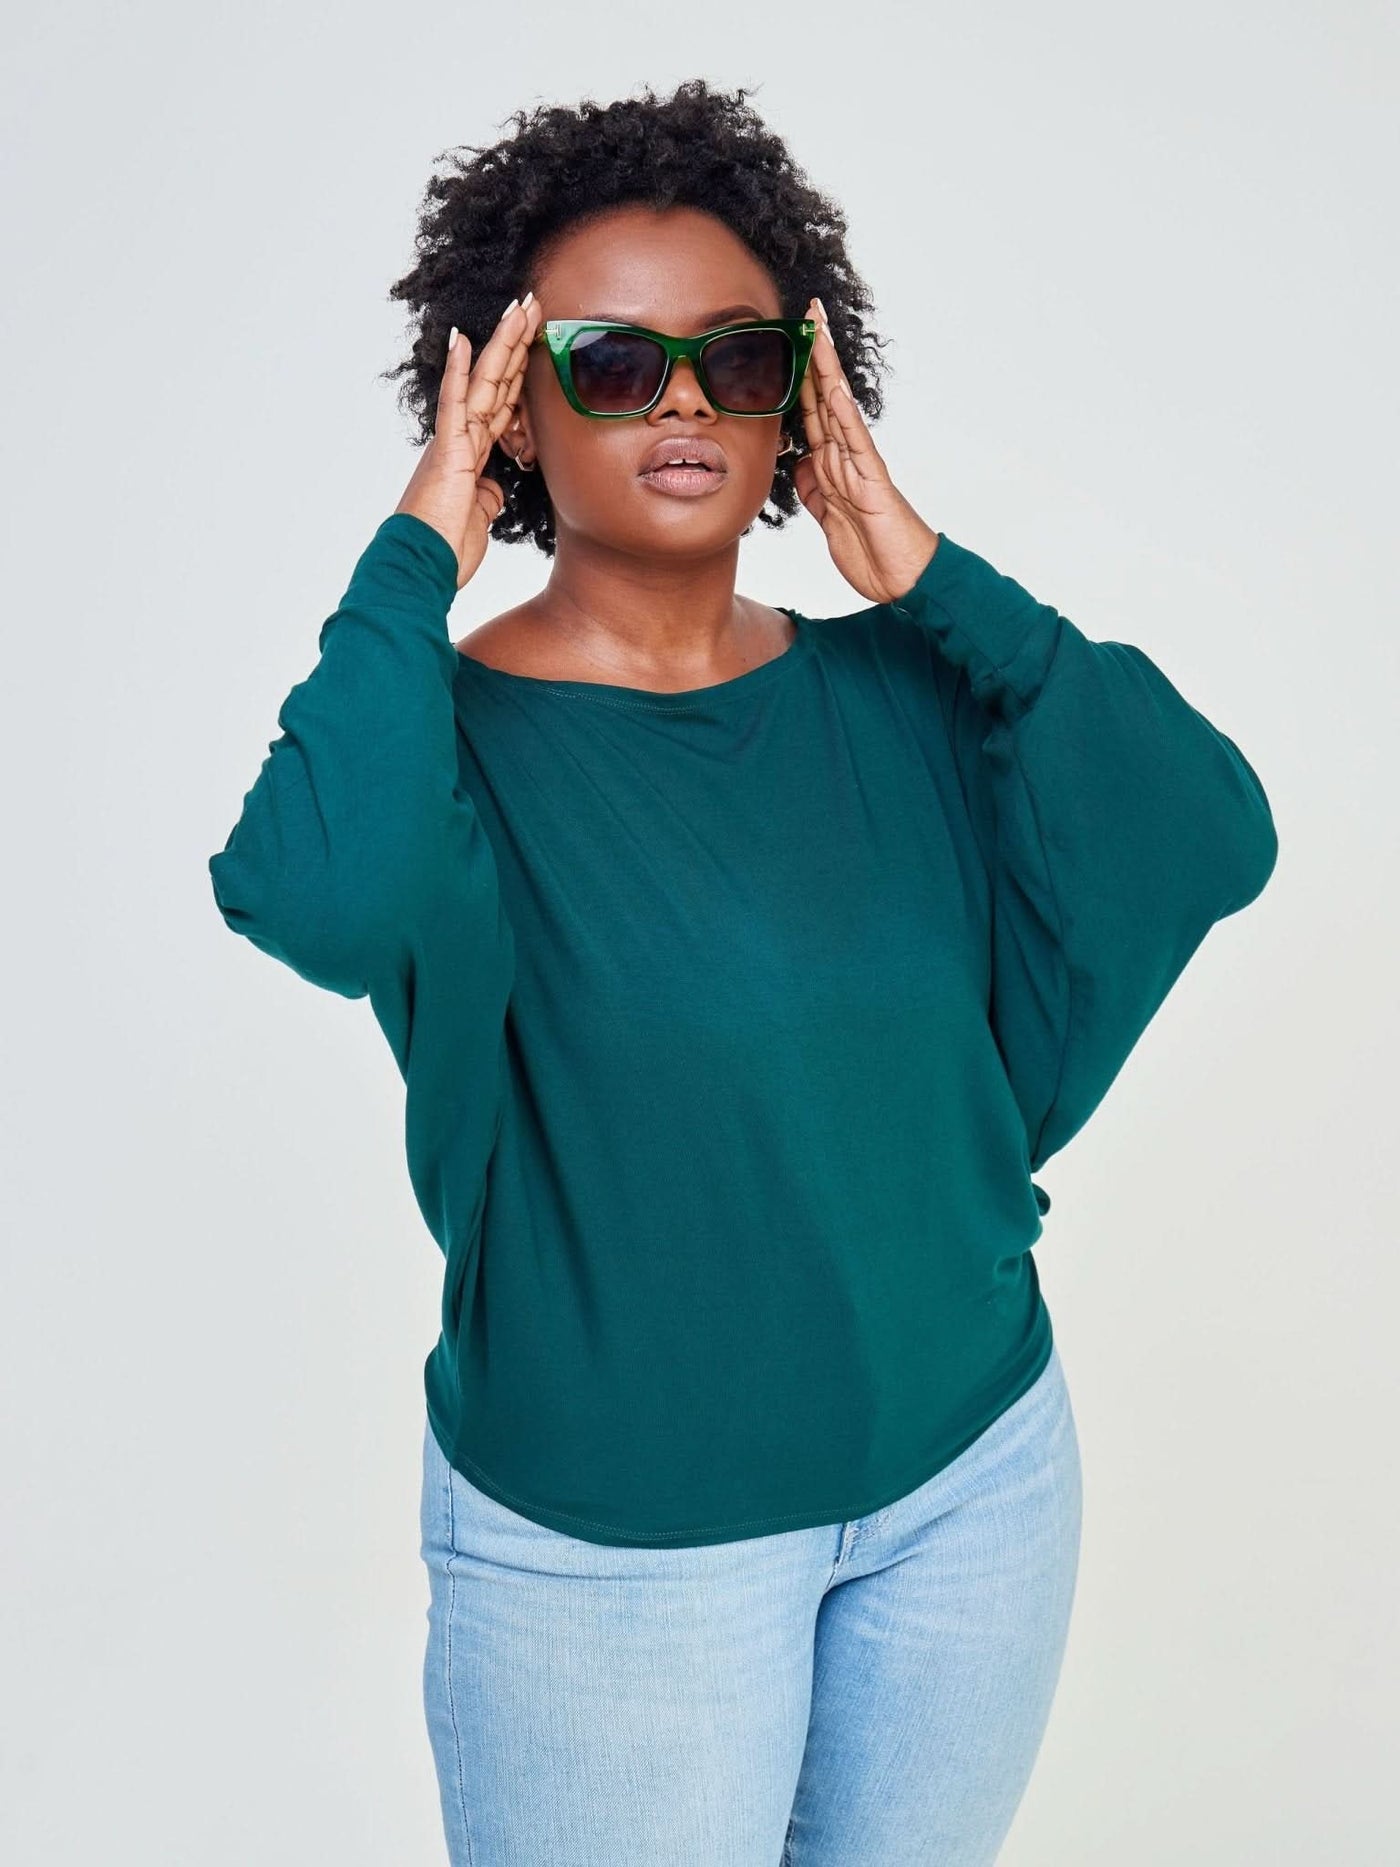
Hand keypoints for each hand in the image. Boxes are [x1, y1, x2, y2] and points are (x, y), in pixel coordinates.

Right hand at [395, 292, 543, 587]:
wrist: (422, 565)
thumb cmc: (446, 548)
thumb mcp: (480, 517)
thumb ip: (488, 495)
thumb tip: (494, 488)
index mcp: (473, 454)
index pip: (503, 402)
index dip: (520, 371)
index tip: (535, 339)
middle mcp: (462, 439)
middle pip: (496, 382)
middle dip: (516, 343)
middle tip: (533, 305)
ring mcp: (454, 441)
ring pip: (483, 384)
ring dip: (501, 344)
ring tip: (517, 308)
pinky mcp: (447, 451)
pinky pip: (454, 406)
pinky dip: (458, 373)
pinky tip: (462, 340)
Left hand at [793, 296, 939, 605]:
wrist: (902, 578)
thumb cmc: (871, 549)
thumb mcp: (828, 516)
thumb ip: (813, 487)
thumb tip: (797, 462)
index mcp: (832, 463)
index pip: (811, 409)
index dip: (798, 376)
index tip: (788, 340)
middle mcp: (846, 455)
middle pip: (825, 395)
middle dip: (815, 354)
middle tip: (806, 311)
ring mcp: (860, 464)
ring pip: (839, 407)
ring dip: (828, 369)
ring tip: (818, 330)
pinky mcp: (873, 481)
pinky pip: (857, 442)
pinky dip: (845, 415)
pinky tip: (835, 387)